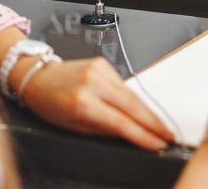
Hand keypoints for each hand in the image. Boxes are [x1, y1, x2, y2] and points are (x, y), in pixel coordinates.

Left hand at [21, 56, 173, 151]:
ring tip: (159, 126)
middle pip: (133, 105)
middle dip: (154, 122)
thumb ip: (104, 131)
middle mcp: (93, 83)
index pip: (121, 123)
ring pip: (132, 93)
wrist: (39, 77)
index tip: (157, 144)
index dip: (143, 136)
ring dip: (147, 111)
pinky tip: (139, 108)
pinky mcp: (103, 62)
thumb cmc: (51, 104)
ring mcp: (99, 70)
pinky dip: (133, 98)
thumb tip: (131, 136)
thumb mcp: (74, 127)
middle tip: (168, 136)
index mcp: (83, 103)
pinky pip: (124, 84)